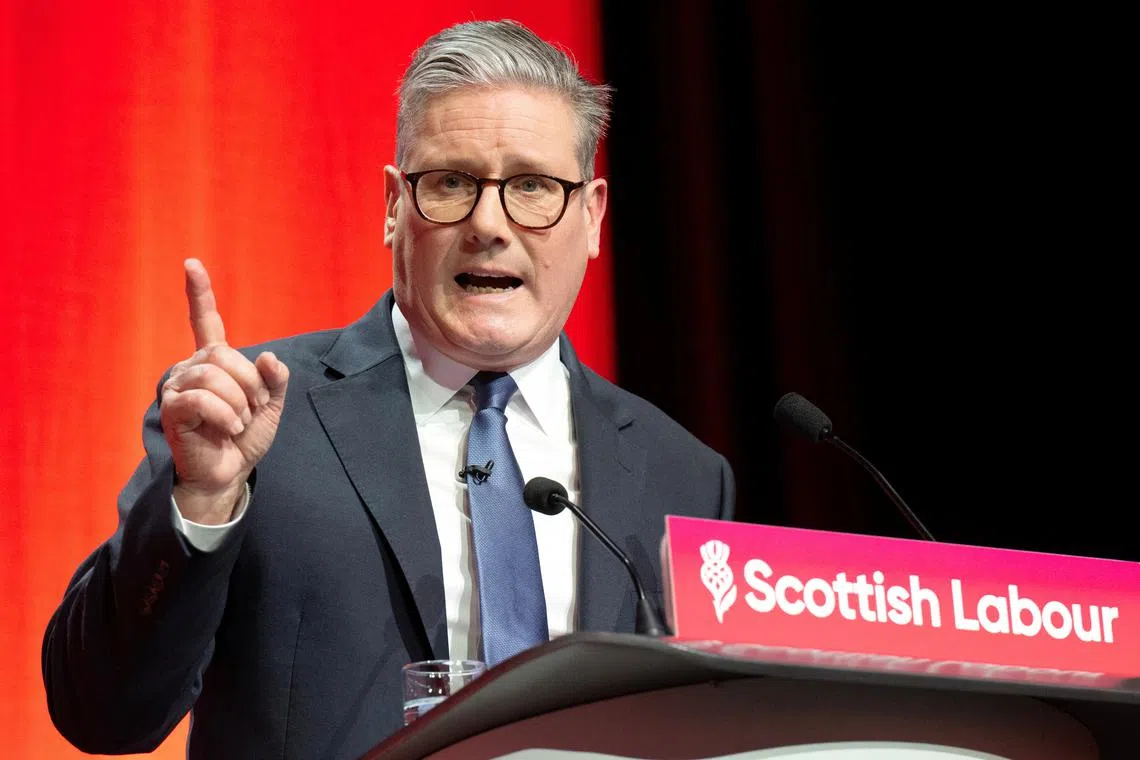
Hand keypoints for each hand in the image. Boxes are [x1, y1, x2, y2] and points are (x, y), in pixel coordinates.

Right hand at [161, 259, 289, 523]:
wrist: (229, 473)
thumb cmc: (245, 438)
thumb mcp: (272, 405)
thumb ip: (275, 379)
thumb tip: (268, 357)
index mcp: (215, 362)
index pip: (205, 320)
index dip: (200, 293)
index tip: (191, 263)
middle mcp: (192, 368)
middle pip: (224, 354)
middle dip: (250, 383)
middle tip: (253, 409)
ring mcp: (178, 387)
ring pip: (213, 375)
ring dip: (238, 402)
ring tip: (239, 423)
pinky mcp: (171, 409)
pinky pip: (201, 398)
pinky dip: (224, 414)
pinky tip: (228, 429)